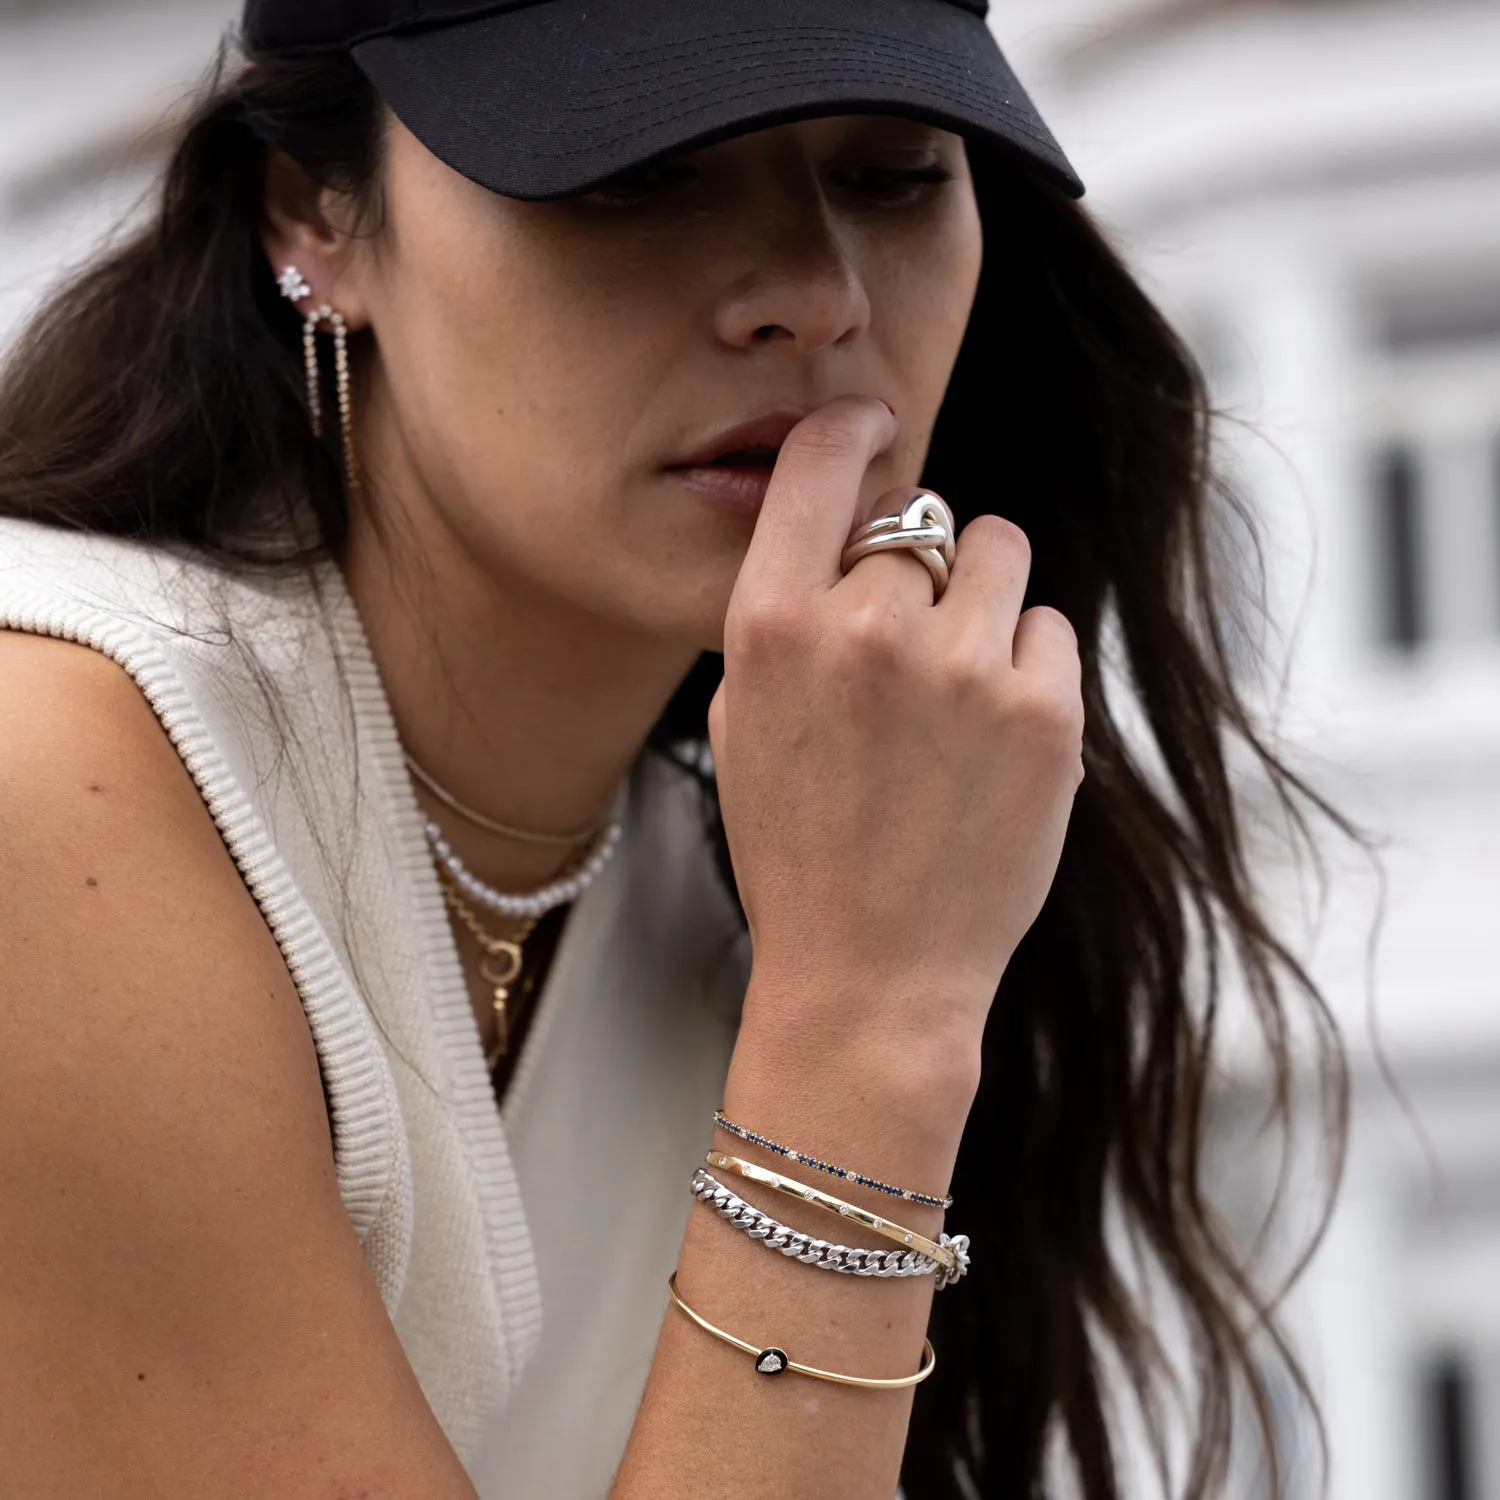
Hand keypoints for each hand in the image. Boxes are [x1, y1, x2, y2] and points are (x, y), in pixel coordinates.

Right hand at [709, 396, 1083, 1057]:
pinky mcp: (1046, 715)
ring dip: (981, 601)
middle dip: (917, 570)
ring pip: (999, 553)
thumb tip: (844, 533)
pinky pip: (1051, 628)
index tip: (874, 424)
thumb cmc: (797, 851)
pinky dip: (1028, 667)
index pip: (820, 464)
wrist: (870, 974)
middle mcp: (864, 628)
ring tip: (956, 689)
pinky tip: (993, 738)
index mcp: (770, 626)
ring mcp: (963, 669)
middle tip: (908, 655)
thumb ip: (783, 617)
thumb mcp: (742, 723)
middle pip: (921, 519)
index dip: (851, 430)